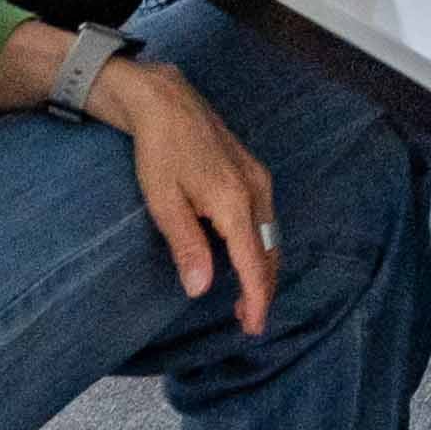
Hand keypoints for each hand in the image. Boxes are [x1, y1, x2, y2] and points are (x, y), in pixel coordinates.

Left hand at [100, 54, 278, 336]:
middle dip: (264, 288)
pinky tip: (245, 255)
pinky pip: (266, 218)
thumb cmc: (159, 153)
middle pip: (270, 250)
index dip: (256, 297)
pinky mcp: (252, 171)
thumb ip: (187, 246)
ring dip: (263, 268)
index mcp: (235, 202)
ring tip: (248, 296)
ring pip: (271, 235)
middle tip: (248, 321)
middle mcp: (256, 190)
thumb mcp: (164, 203)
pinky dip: (261, 246)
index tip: (253, 326)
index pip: (253, 261)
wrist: (166, 102)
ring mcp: (258, 178)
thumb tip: (202, 289)